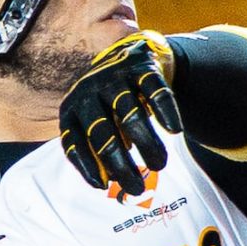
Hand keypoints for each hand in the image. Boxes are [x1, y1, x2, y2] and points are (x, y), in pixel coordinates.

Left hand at [60, 29, 183, 198]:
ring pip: (130, 113)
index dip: (86, 164)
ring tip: (159, 164)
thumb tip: (106, 185)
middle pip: (102, 131)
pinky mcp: (141, 66)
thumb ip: (98, 153)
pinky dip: (165, 110)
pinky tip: (175, 130)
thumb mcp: (97, 125)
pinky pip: (154, 90)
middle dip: (120, 163)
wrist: (132, 57)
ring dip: (146, 143)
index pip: (73, 140)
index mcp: (72, 108)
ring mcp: (115, 76)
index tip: (103, 186)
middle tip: (137, 188)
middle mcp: (88, 89)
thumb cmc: (112, 106)